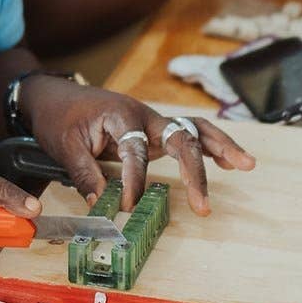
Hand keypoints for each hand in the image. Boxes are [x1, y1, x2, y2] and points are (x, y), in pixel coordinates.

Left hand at [20, 77, 254, 214]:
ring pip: (194, 130)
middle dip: (195, 171)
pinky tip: (230, 162)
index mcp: (121, 115)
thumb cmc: (59, 118)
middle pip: (180, 137)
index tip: (127, 206)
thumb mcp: (65, 147)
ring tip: (247, 164)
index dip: (134, 182)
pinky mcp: (154, 131)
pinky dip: (210, 146)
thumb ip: (86, 175)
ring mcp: (152, 122)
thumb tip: (104, 206)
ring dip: (221, 147)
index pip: (136, 152)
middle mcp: (144, 116)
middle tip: (203, 205)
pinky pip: (188, 135)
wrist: (54, 95)